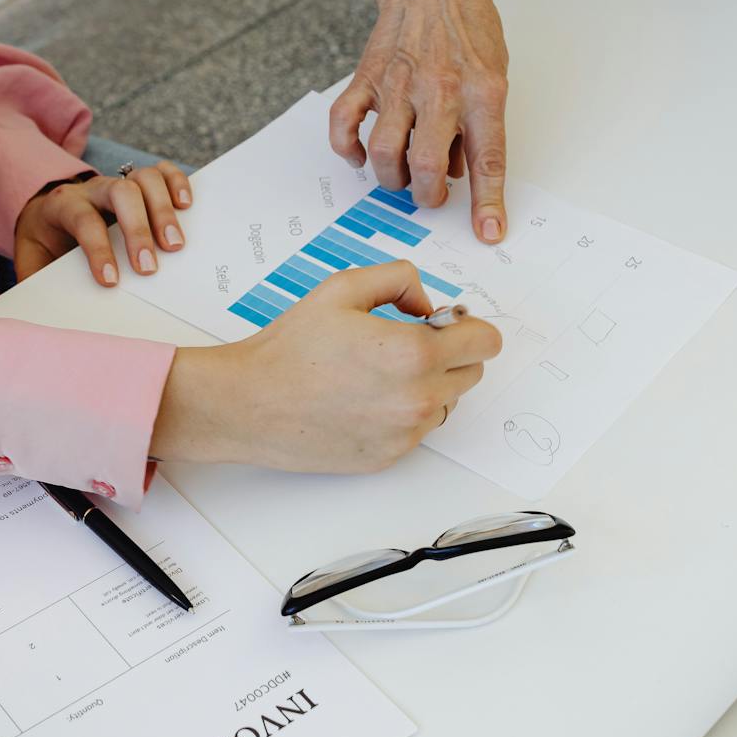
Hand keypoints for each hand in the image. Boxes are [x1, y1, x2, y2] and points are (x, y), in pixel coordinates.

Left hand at [13, 163, 193, 284]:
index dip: (98, 249)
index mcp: (63, 206)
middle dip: (138, 229)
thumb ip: (35, 281)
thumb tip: (46, 318)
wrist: (47, 215)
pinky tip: (186, 206)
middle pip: (120, 192)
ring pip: (145, 178)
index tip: (110, 281)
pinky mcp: (138, 182)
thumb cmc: (44, 244)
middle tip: (149, 268)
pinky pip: (161, 172)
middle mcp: (93, 189)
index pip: (84, 220)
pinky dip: (177, 183)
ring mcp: (118, 182)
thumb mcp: (30, 261)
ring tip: (175, 245)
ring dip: (163, 210)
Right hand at [149, 261, 501, 472]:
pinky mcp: (390, 456)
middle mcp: (417, 398)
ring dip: (428, 385)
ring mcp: (406, 433)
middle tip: (405, 343)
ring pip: (447, 402)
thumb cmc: (290, 348)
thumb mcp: (343, 288)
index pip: (485, 342)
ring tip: (378, 373)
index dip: (468, 325)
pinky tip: (364, 398)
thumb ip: (399, 279)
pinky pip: (418, 429)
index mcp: (413, 352)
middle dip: (450, 353)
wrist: (250, 403)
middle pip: (473, 373)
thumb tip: (426, 303)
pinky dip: (402, 412)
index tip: (445, 323)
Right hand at [330, 0, 509, 242]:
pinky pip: (345, 123)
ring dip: (392, 178)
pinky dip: (349, 149)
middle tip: (430, 195)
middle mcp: (440, 90)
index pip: (487, 160)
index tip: (487, 233)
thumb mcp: (495, 75)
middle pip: (428, 164)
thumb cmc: (469, 29)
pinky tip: (362, 155)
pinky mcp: (368, 77)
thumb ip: (479, 126)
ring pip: (385, 151)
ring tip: (402, 176)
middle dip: (428, 196)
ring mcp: (399, 83)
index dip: (488, 202)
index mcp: (482, 93)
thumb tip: (460, 175)